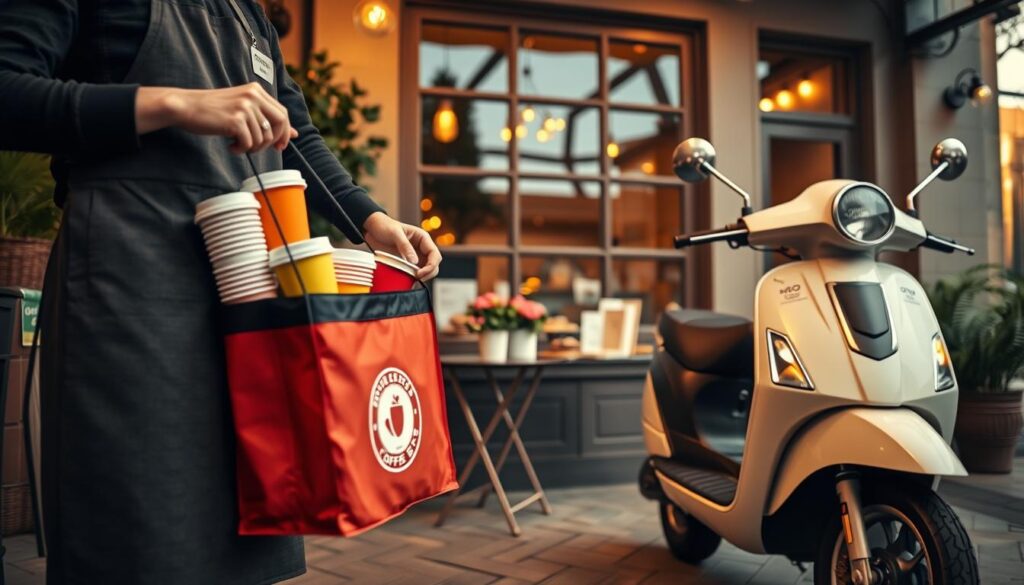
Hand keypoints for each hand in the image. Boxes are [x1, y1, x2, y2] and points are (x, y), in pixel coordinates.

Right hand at [136, 83, 297, 152]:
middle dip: (273, 142)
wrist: (185, 107)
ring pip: (263, 138)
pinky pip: (249, 143)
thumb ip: (265, 118)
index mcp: (256, 90)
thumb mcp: (241, 108)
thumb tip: (293, 134)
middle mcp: (253, 96)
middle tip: (258, 149)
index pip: (282, 113)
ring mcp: (244, 107)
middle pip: (279, 124)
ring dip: (251, 147)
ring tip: (236, 144)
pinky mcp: (235, 120)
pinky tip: (230, 146)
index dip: (284, 132)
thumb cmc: (212, 110)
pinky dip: (240, 149)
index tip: (279, 145)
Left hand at [363, 212, 441, 279]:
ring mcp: (415, 256)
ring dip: (421, 277)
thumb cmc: (385, 226)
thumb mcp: (395, 234)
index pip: (435, 254)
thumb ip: (405, 247)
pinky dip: (413, 278)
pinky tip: (407, 280)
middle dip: (428, 273)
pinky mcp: (407, 262)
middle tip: (416, 278)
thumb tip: (415, 262)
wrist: (372, 228)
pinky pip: (414, 272)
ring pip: (426, 270)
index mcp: (423, 238)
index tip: (420, 273)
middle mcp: (422, 248)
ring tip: (411, 280)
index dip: (431, 265)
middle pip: (434, 264)